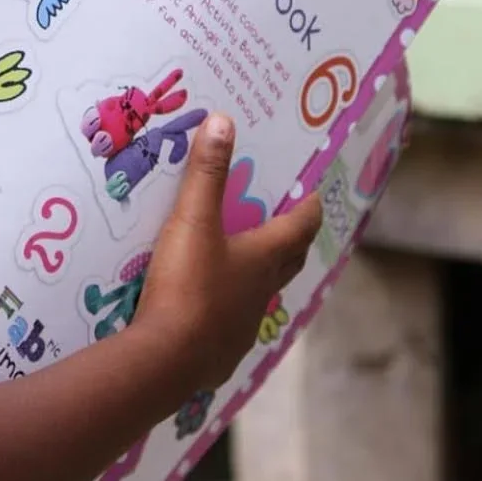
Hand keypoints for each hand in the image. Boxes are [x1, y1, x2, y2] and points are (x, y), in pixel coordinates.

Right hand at [135, 112, 321, 392]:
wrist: (167, 359)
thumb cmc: (188, 284)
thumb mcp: (192, 220)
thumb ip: (205, 173)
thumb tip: (223, 121)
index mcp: (262, 258)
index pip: (298, 228)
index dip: (308, 208)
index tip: (314, 193)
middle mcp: (261, 292)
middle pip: (288, 262)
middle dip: (293, 241)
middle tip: (289, 225)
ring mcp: (242, 327)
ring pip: (260, 295)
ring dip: (258, 277)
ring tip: (243, 263)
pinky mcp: (220, 354)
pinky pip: (231, 325)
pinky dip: (226, 311)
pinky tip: (207, 309)